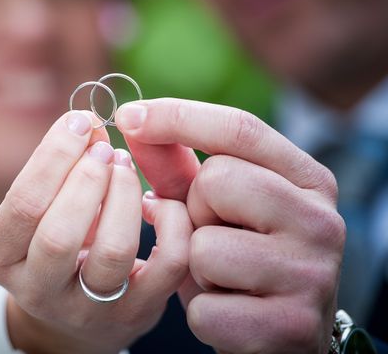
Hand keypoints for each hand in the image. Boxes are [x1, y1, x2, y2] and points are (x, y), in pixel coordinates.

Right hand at [0, 111, 191, 353]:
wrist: (73, 309)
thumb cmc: (55, 238)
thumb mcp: (42, 205)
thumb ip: (60, 166)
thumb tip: (90, 123)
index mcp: (1, 256)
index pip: (24, 205)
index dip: (54, 156)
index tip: (79, 121)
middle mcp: (37, 289)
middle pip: (59, 235)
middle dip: (87, 178)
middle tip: (105, 147)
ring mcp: (88, 309)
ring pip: (113, 251)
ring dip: (125, 195)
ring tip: (125, 166)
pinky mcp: (136, 313)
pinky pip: (166, 266)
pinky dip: (170, 223)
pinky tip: (157, 203)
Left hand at [116, 99, 344, 353]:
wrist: (285, 337)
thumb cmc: (244, 259)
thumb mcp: (217, 208)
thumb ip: (176, 166)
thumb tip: (131, 123)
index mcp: (308, 180)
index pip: (239, 129)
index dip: (176, 117)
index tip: (127, 116)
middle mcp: (321, 220)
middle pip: (216, 181)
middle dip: (194, 210)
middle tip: (216, 235)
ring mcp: (311, 275)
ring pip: (203, 246)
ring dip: (197, 267)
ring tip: (224, 278)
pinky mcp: (290, 327)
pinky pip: (204, 307)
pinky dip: (202, 312)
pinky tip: (230, 312)